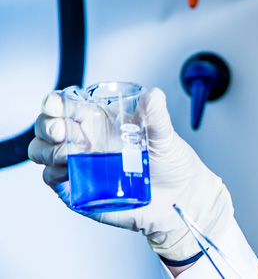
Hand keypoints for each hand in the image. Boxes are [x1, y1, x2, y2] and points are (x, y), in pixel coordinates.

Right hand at [28, 87, 233, 260]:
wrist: (179, 199)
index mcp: (102, 122)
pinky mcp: (78, 189)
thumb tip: (154, 95)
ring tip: (68, 153)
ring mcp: (79, 165)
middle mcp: (87, 141)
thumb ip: (157, 116)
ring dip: (46, 149)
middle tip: (62, 131)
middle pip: (48, 127)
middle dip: (47, 126)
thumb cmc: (171, 164)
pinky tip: (68, 170)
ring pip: (43, 151)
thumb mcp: (166, 137)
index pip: (69, 106)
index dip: (56, 102)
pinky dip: (53, 173)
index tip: (55, 104)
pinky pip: (53, 179)